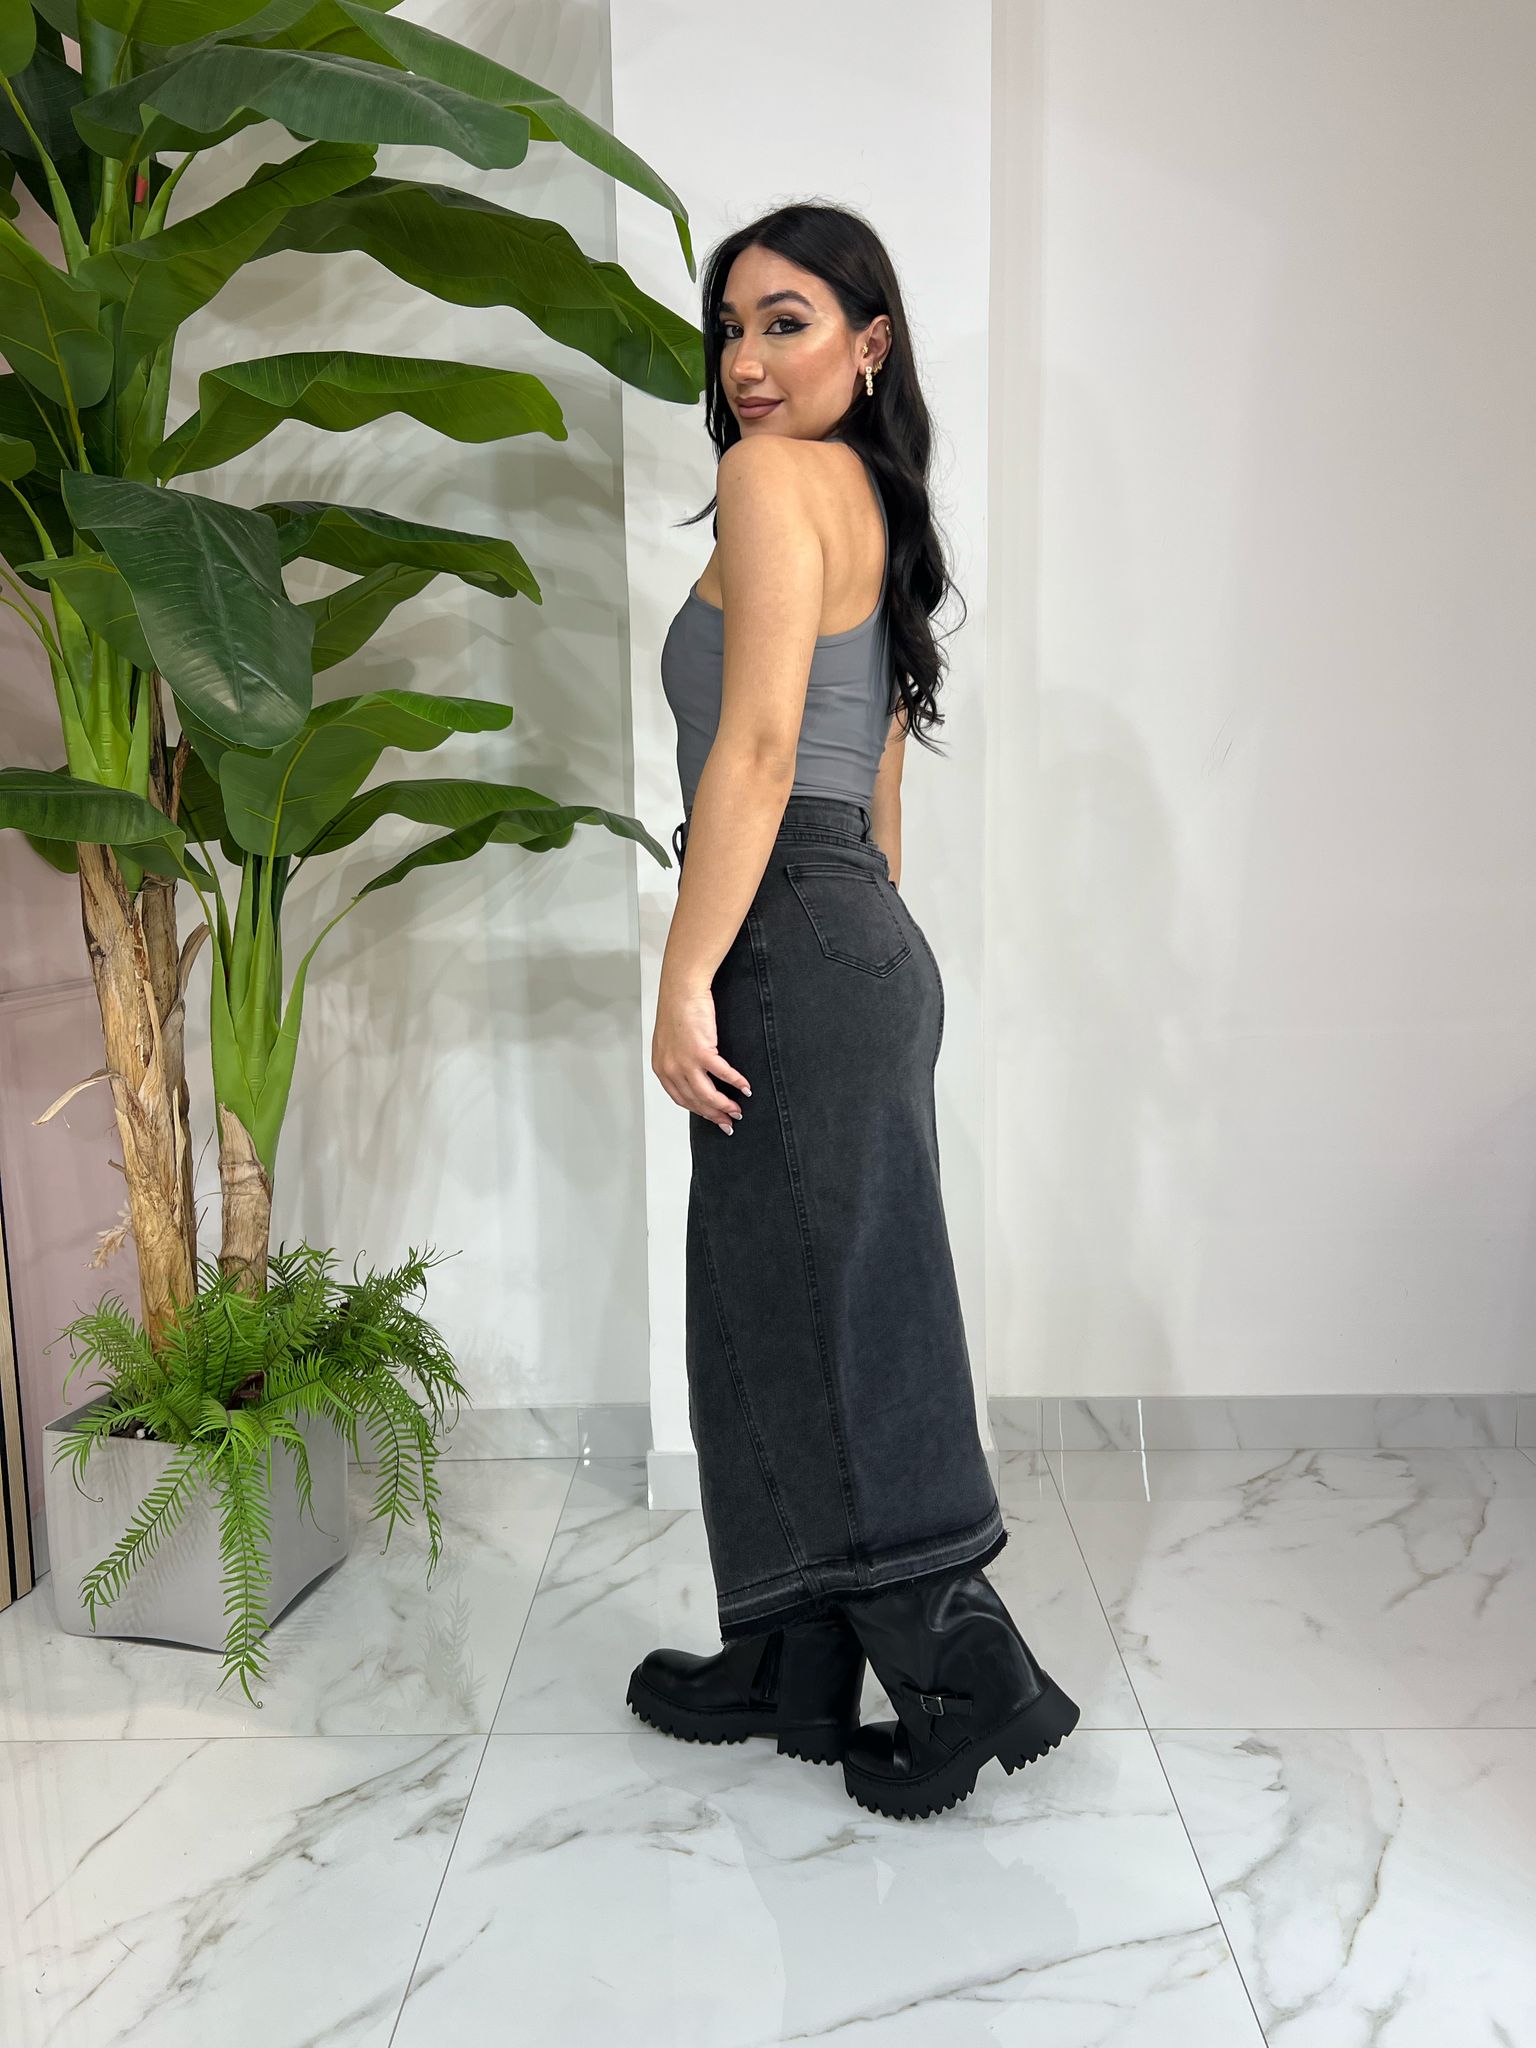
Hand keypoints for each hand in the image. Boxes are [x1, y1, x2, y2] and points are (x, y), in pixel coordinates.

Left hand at [652, 979, 751, 1133]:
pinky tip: (745, 1088)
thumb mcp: (670, 1042)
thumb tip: (693, 1076)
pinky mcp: (701, 1052)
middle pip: (695, 1101)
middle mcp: (671, 1069)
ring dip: (725, 1106)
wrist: (681, 990)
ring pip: (707, 1095)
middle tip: (729, 1123)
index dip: (700, 1112)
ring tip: (738, 1111)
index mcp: (662, 1068)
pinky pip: (722, 1074)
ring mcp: (685, 1062)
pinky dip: (736, 1083)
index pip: (681, 1099)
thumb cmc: (678, 1011)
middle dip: (714, 1115)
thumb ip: (678, 1061)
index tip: (713, 1118)